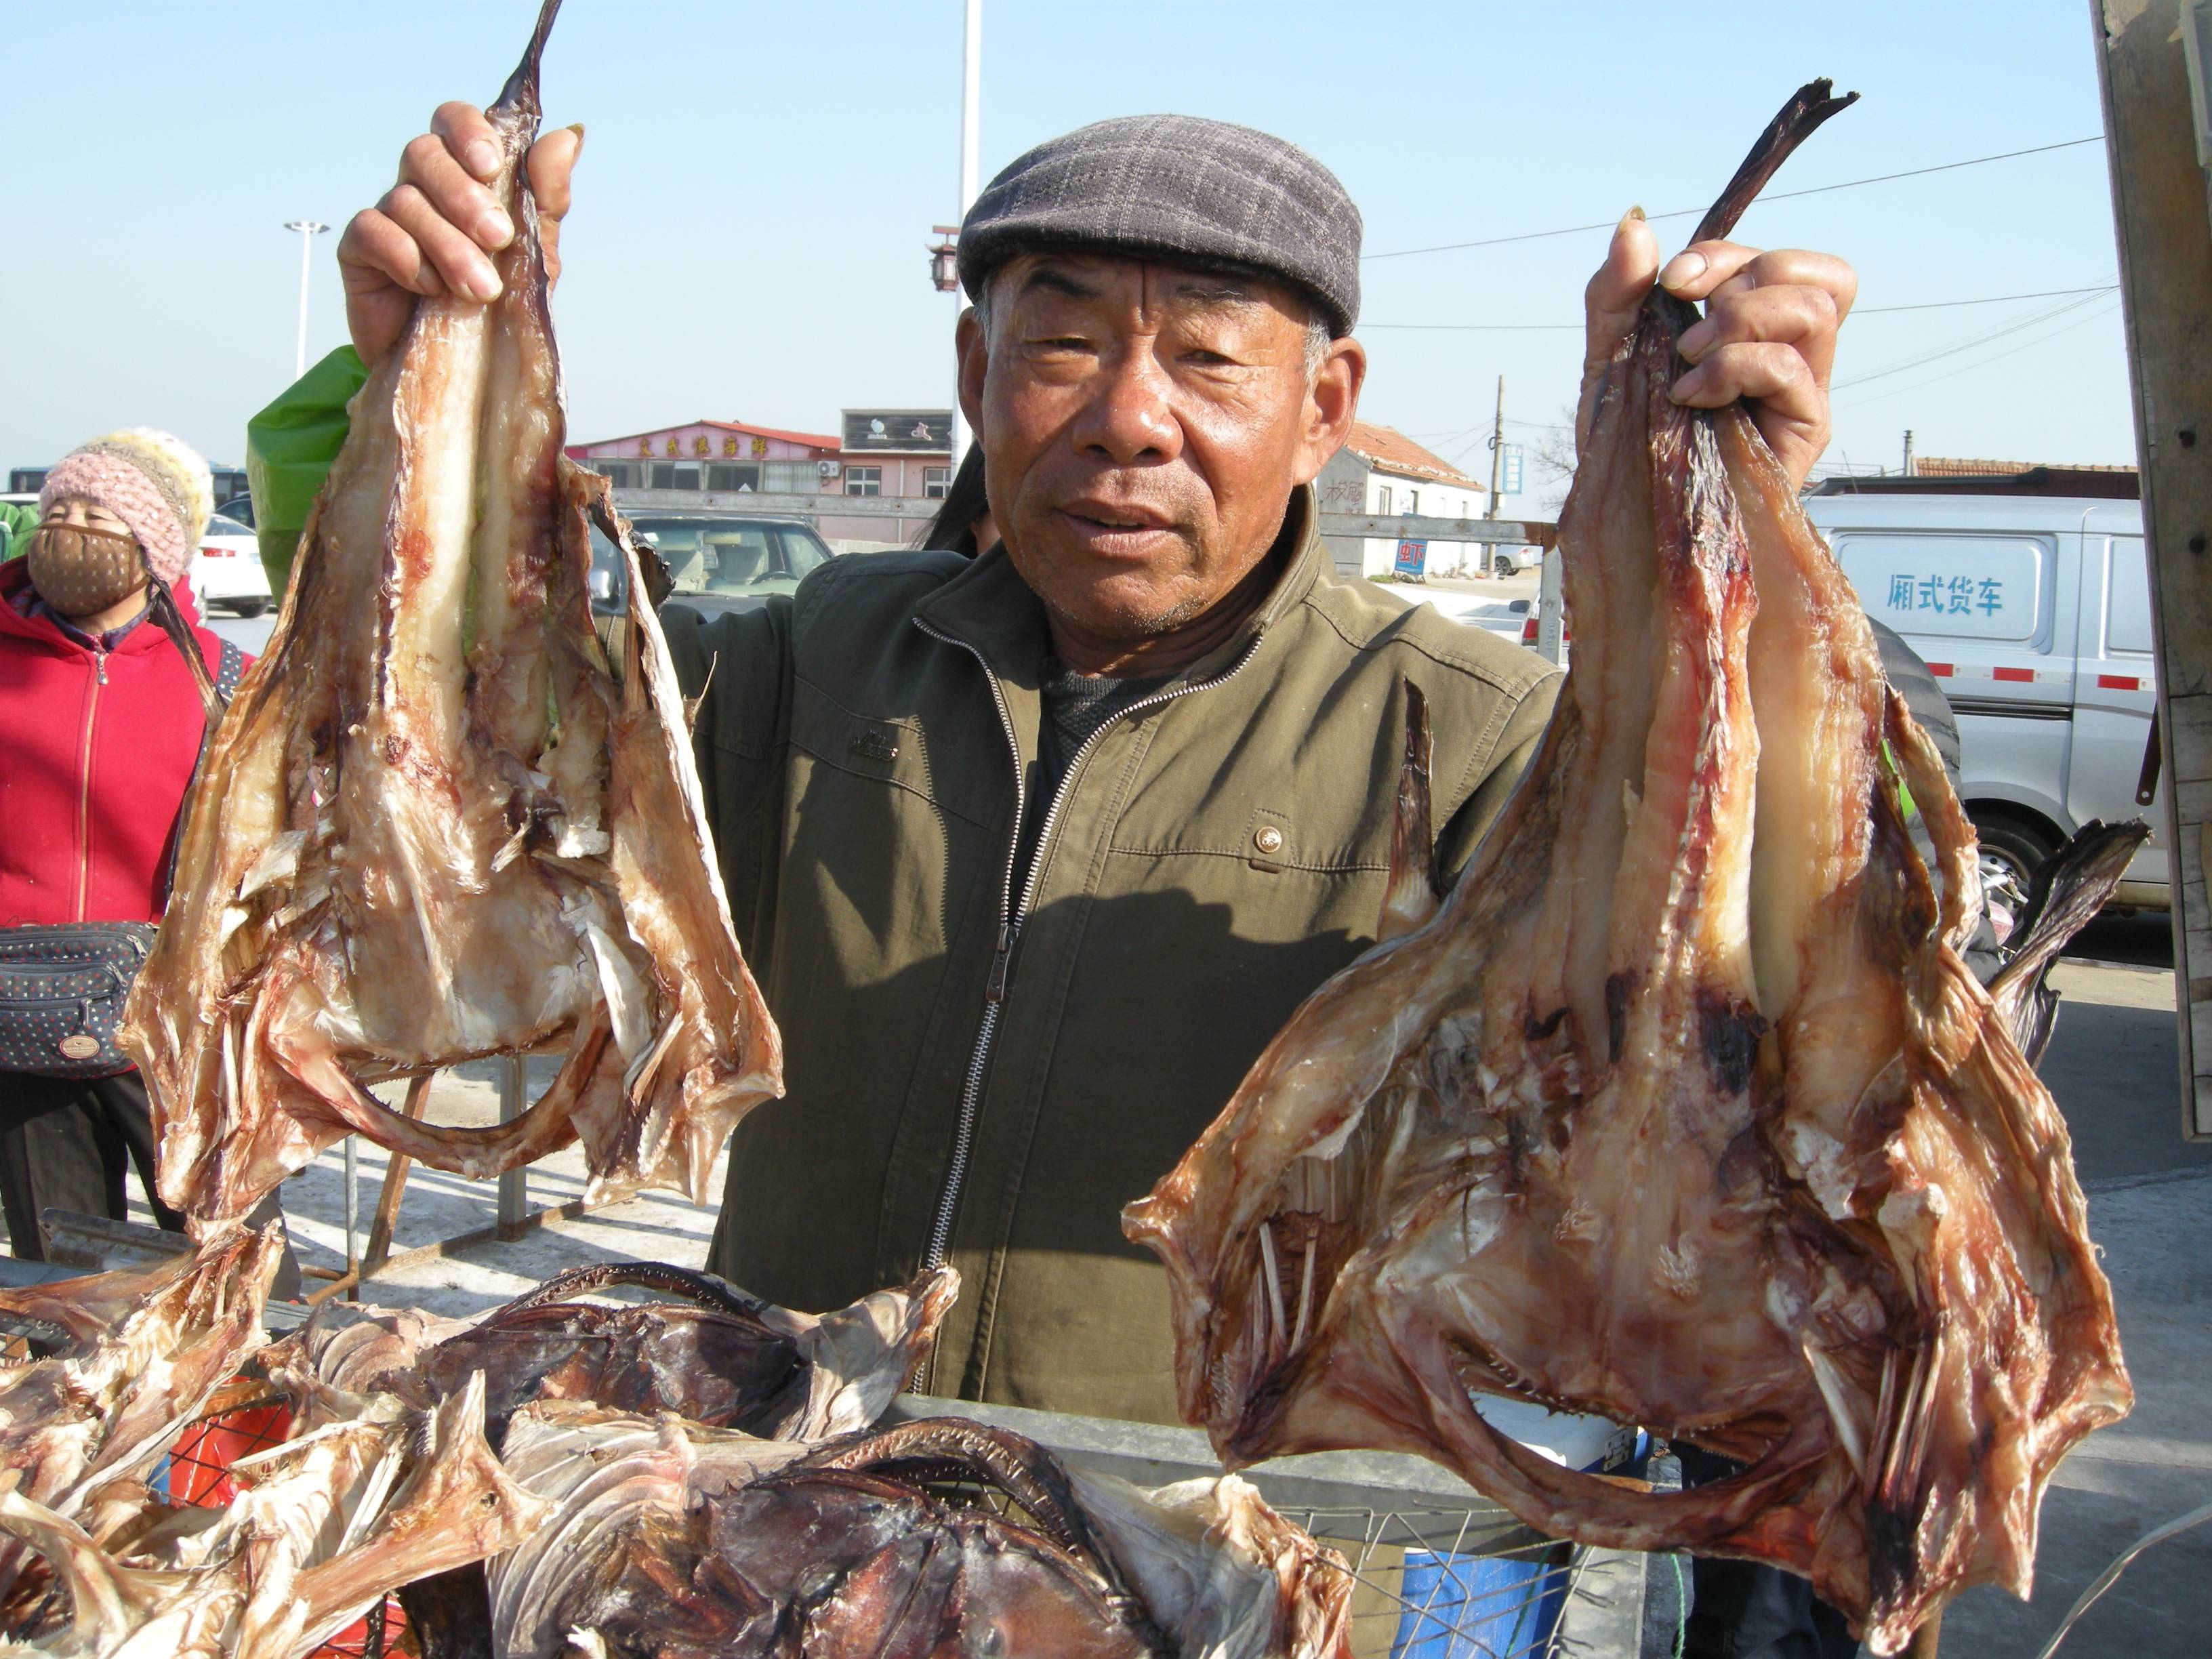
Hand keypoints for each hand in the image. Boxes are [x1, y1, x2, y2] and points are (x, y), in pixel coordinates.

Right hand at [336, 103, 582, 369]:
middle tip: (498, 239)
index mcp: (463, 175)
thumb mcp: (534, 255)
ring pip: (404, 199)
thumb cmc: (497, 307)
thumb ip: (546, 198)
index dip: (468, 132)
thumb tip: (568, 137)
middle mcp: (420, 186)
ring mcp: (387, 216)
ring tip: (478, 290)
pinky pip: (372, 231)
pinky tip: (431, 290)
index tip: (492, 167)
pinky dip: (407, 258)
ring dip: (447, 245)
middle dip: (464, 195)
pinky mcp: (358, 251)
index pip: (453, 120)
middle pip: (424, 153)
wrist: (461, 375)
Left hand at [1578, 211, 1856, 491]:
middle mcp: (1790, 356)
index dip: (1723, 255)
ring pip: (1816, 309)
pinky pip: (1791, 366)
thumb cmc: (1630, 445)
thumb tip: (1634, 222)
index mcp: (1754, 331)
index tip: (1671, 281)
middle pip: (1821, 274)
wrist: (1630, 519)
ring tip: (1690, 362)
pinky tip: (1691, 397)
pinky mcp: (1804, 429)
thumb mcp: (1612, 357)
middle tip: (1689, 327)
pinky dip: (1733, 366)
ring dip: (1740, 320)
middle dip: (1747, 277)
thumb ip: (1618, 292)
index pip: (1774, 261)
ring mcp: (1803, 392)